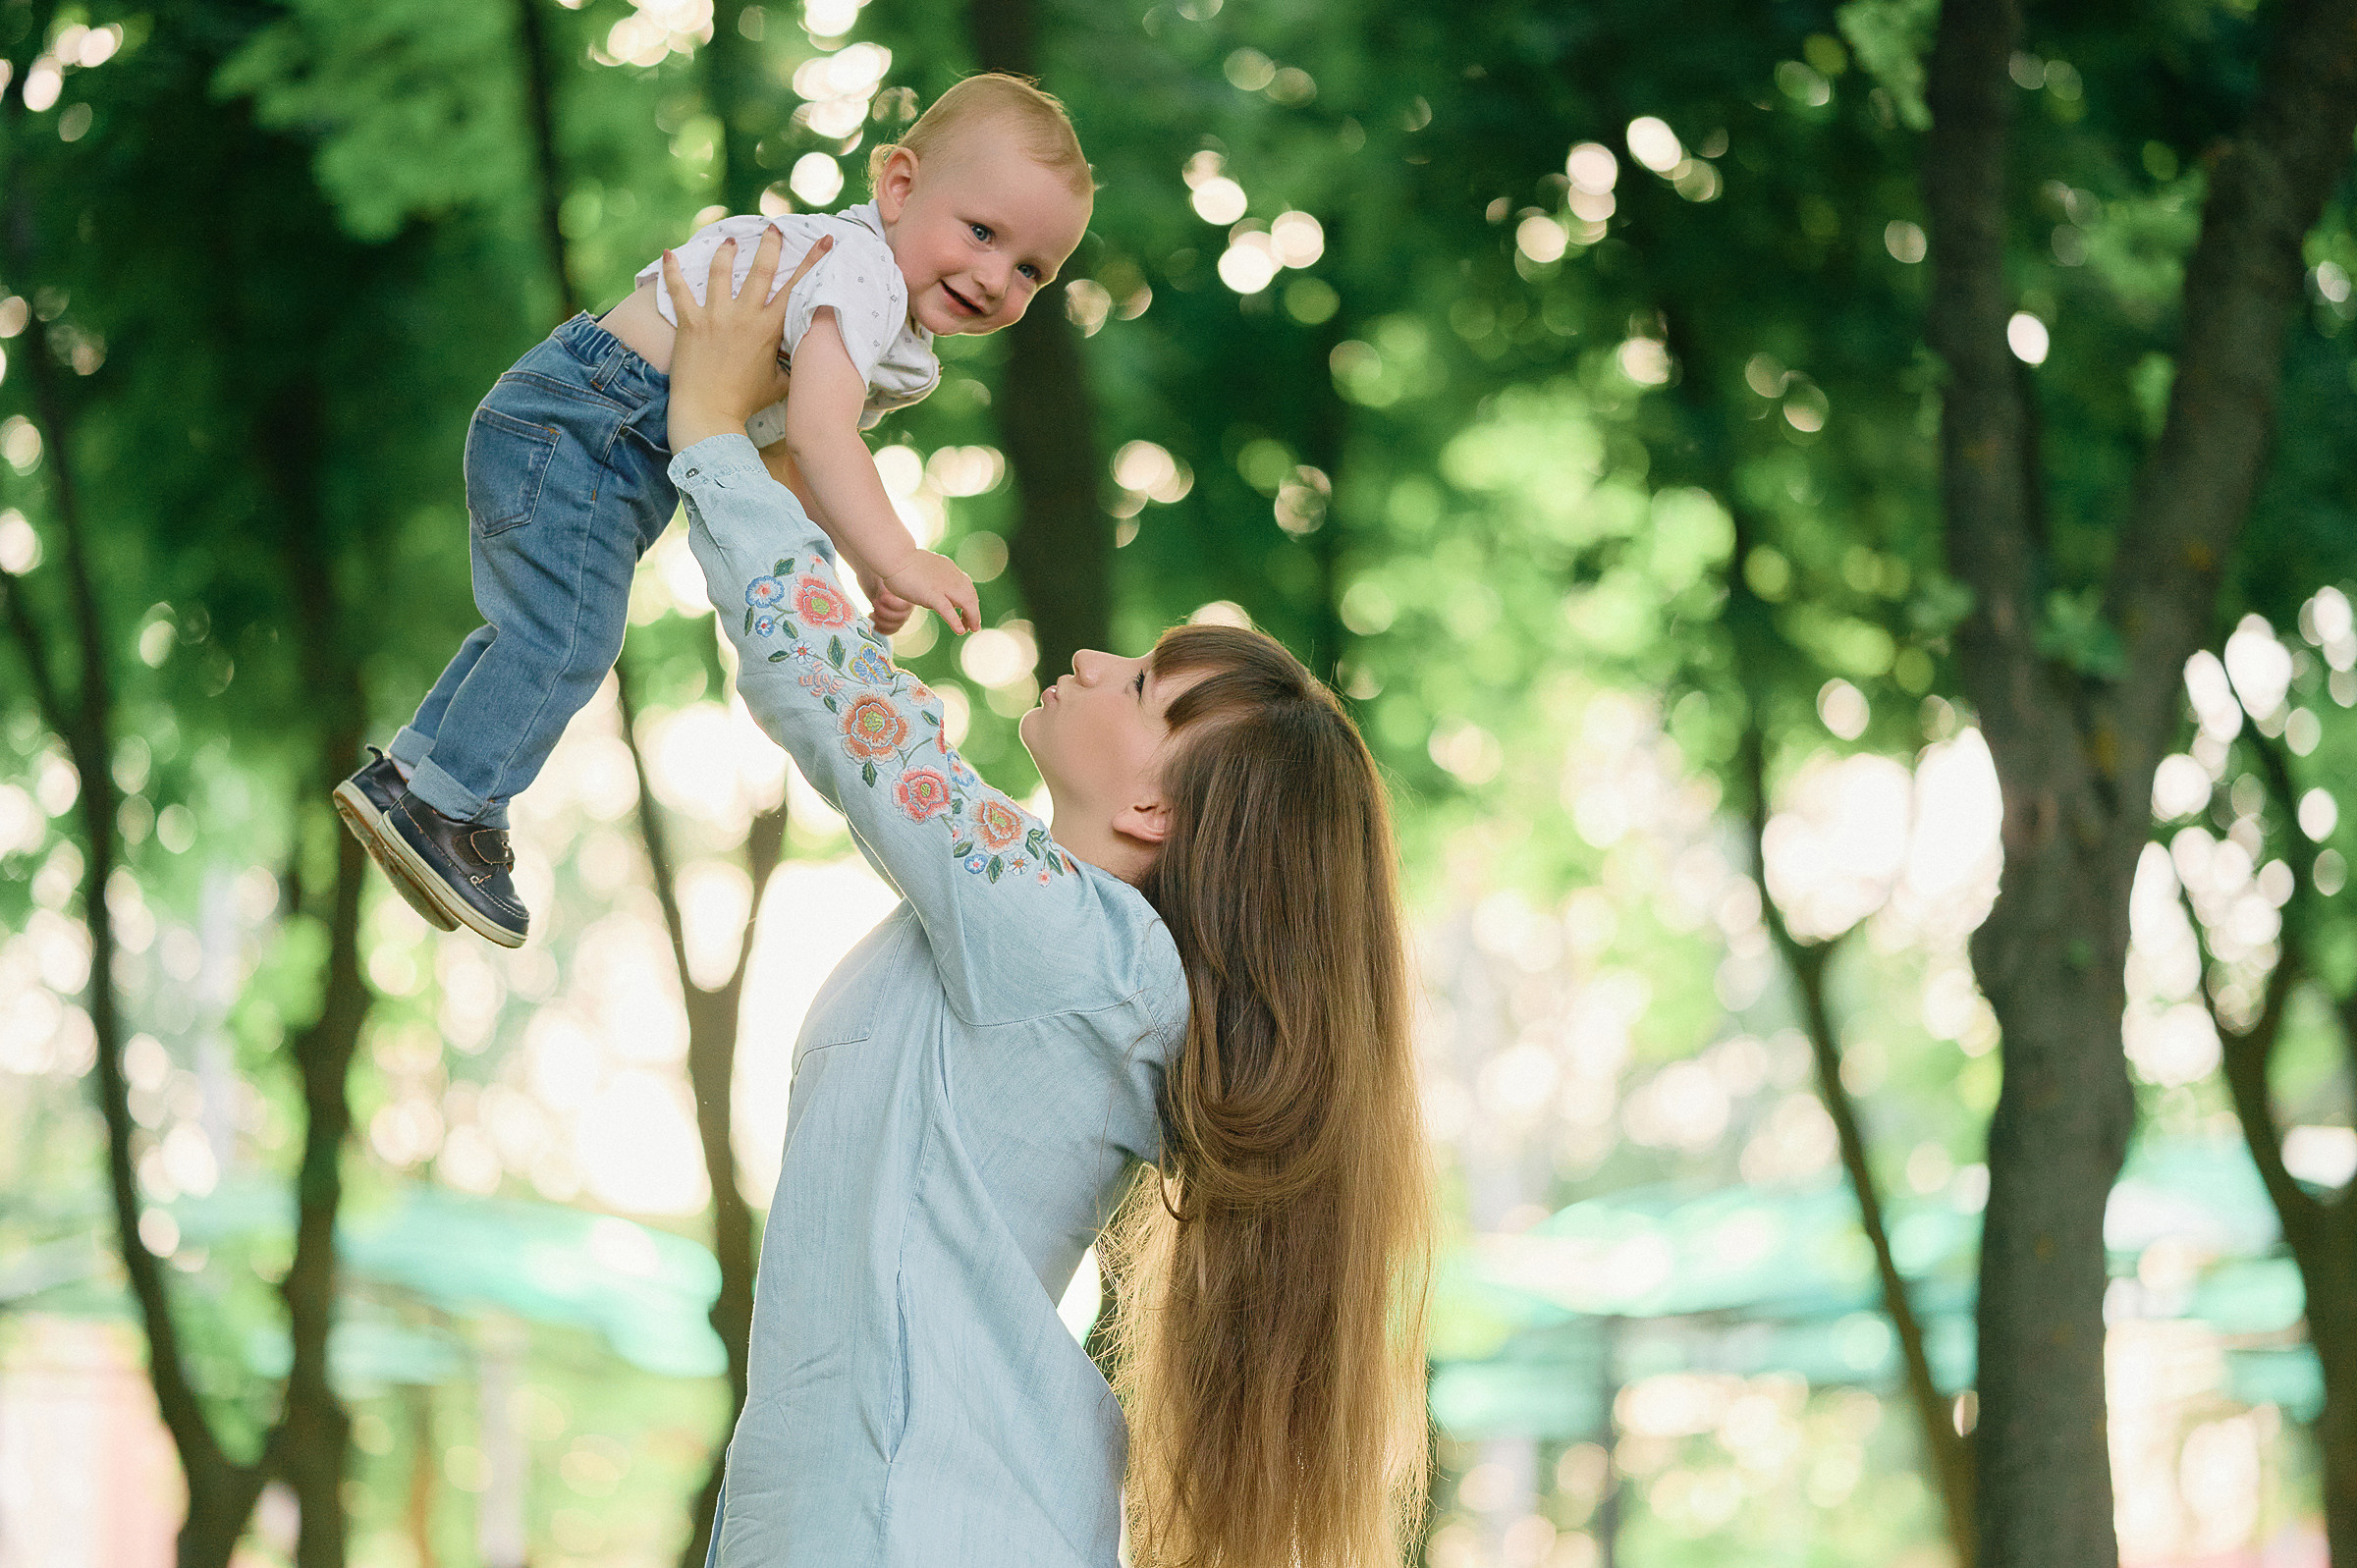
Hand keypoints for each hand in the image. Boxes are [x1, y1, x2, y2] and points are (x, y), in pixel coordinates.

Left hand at [662, 230, 831, 450]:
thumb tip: (807, 357)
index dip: (812, 260)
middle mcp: (744, 316)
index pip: (796, 287)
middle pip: (761, 270)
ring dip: (727, 252)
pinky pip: (679, 290)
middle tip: (773, 228)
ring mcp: (715, 317)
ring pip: (722, 272)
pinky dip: (672, 270)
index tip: (824, 240)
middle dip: (770, 245)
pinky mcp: (689, 322)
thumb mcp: (780, 383)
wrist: (709, 414)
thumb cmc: (745, 402)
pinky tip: (669, 253)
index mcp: (770, 328)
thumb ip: (792, 364)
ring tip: (730, 241)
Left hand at [856, 565, 916, 635]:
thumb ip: (885, 584)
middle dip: (884, 613)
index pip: (905, 606)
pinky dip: (883, 630)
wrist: (869, 573)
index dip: (892, 605)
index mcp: (907, 591)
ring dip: (882, 622)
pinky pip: (892, 629)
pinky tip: (874, 625)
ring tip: (870, 613)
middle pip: (901, 618)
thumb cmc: (875, 571)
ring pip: (897, 625)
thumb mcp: (880, 574)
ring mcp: (900, 612)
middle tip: (874, 602)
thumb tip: (884, 595)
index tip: (879, 597)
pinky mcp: (891, 617)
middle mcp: (907, 603)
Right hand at [880, 550, 979, 635]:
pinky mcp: (932, 594)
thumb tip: (932, 588)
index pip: (966, 586)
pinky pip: (948, 610)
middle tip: (974, 626)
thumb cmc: (900, 561)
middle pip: (971, 595)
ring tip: (971, 629)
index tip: (968, 612)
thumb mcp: (923, 568)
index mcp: (948, 568)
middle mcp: (951, 576)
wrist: (894, 555)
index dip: (970, 600)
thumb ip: (932, 578)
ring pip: (966, 602)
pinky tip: (960, 631)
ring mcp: (943, 585)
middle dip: (974, 612)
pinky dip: (956, 621)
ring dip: (971, 617)